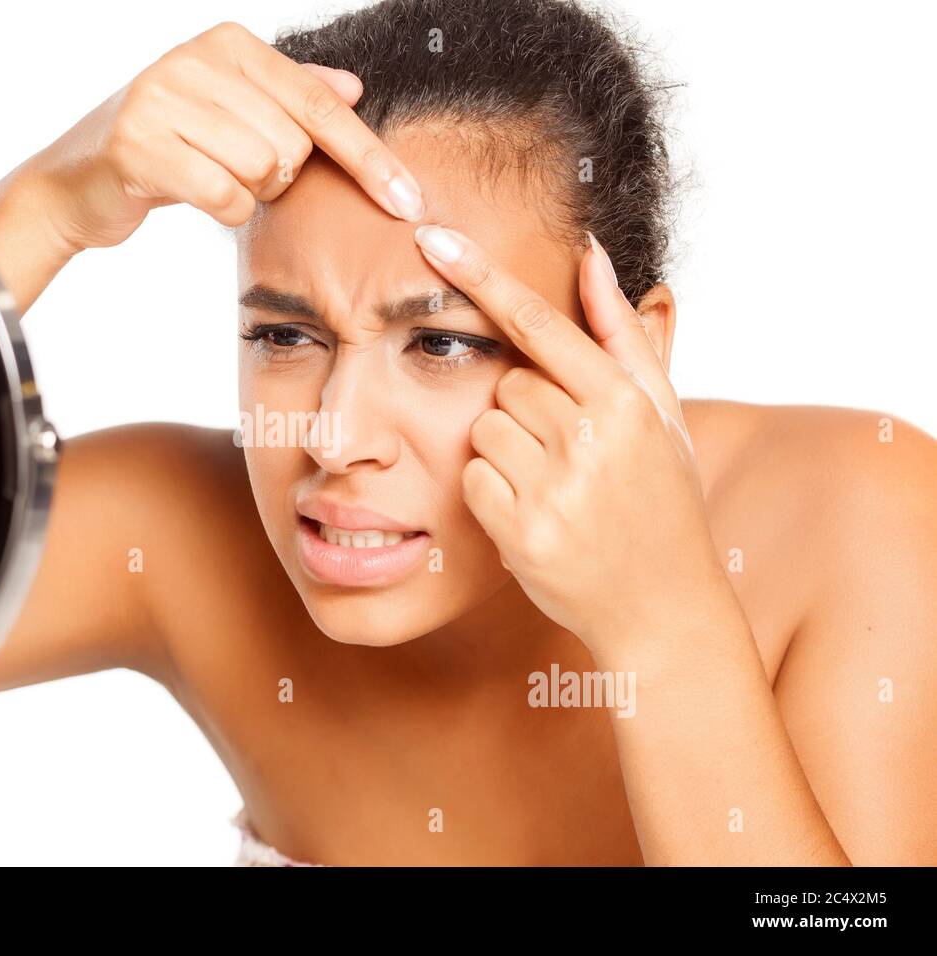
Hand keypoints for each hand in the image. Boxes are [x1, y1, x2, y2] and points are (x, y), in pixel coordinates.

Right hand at [29, 20, 424, 253]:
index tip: (408, 200)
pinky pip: (224, 196)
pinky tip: (193, 196)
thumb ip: (290, 97)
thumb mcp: (228, 111)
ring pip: (261, 170)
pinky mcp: (140, 146)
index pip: (321, 106)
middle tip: (231, 170)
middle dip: (275, 177)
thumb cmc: (163, 146)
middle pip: (293, 145)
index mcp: (227, 45)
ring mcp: (162, 99)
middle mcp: (195, 61)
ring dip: (246, 192)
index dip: (370, 158)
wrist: (76, 181)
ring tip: (207, 177)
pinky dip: (221, 211)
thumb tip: (353, 88)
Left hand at [412, 224, 735, 659]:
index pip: (540, 324)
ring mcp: (554, 490)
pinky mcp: (520, 532)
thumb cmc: (661, 501)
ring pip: (482, 430)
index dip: (483, 277)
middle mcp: (591, 441)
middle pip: (506, 384)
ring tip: (554, 485)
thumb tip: (592, 254)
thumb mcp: (662, 417)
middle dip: (525, 411)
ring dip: (506, 452)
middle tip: (568, 454)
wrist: (662, 608)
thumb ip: (624, 336)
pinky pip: (470, 480)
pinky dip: (490, 494)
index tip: (434, 237)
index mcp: (628, 402)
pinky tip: (533, 514)